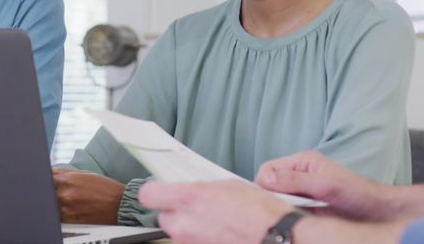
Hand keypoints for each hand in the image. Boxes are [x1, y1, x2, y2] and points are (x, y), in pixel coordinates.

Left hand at [52, 169, 124, 223]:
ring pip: (53, 205)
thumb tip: (51, 172)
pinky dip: (64, 212)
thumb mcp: (86, 174)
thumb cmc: (105, 188)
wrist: (119, 205)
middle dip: (54, 191)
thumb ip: (66, 173)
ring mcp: (66, 208)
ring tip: (75, 201)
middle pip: (48, 192)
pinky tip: (77, 208)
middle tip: (67, 192)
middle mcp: (64, 194)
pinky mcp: (70, 220)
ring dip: (59, 203)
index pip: (46, 178)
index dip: (49, 180)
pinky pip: (59, 216)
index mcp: (67, 179)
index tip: (50, 182)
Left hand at [139, 179, 291, 243]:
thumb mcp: (227, 184)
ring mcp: (190, 242)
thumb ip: (200, 188)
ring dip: (188, 227)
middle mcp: (184, 223)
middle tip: (195, 208)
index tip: (161, 190)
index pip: (149, 194)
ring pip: (177, 233)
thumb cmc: (258, 211)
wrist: (274, 236)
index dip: (155, 192)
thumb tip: (191, 189)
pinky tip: (218, 233)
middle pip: (162, 217)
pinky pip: (191, 243)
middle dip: (175, 212)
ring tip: (212, 222)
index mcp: (189, 199)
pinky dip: (200, 239)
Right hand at [255, 150, 393, 220]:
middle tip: (279, 210)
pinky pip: (285, 211)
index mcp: (302, 162)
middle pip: (268, 184)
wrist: (374, 211)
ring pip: (275, 199)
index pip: (268, 169)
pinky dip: (285, 216)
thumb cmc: (355, 193)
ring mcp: (300, 192)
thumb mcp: (325, 184)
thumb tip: (266, 179)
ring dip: (278, 208)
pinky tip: (293, 221)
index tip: (269, 199)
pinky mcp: (304, 208)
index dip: (263, 184)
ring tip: (289, 215)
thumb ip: (295, 180)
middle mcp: (298, 175)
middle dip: (269, 197)